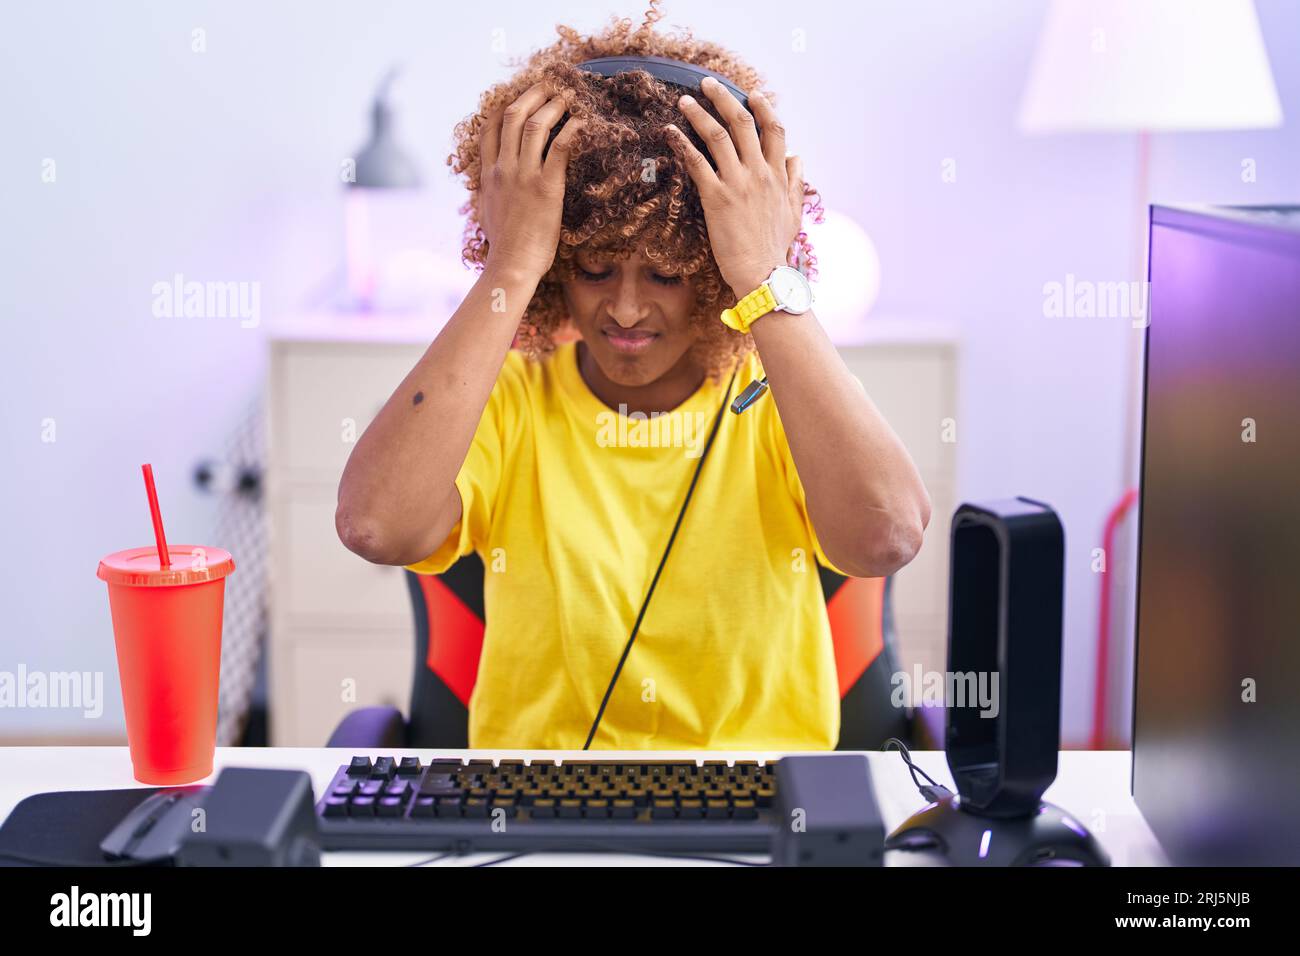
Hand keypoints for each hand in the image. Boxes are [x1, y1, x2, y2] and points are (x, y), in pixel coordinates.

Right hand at [478, 82, 582, 281]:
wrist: (511, 264)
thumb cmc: (504, 247)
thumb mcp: (487, 213)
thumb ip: (489, 194)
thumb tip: (490, 190)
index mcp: (488, 174)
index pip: (490, 129)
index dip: (504, 106)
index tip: (519, 97)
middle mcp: (503, 169)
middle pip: (512, 116)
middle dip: (532, 95)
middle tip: (549, 86)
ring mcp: (524, 176)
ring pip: (535, 125)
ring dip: (553, 105)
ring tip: (567, 97)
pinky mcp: (547, 187)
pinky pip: (561, 147)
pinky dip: (572, 129)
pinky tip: (583, 122)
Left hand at [665, 76, 804, 299]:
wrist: (763, 273)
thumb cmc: (775, 247)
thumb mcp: (794, 211)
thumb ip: (796, 181)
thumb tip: (798, 157)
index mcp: (778, 175)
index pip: (774, 129)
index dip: (763, 107)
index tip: (752, 93)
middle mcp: (759, 173)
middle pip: (743, 123)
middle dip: (724, 99)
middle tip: (708, 84)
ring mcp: (737, 183)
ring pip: (718, 137)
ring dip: (699, 114)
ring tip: (684, 101)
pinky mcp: (716, 198)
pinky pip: (697, 163)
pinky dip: (682, 144)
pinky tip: (670, 132)